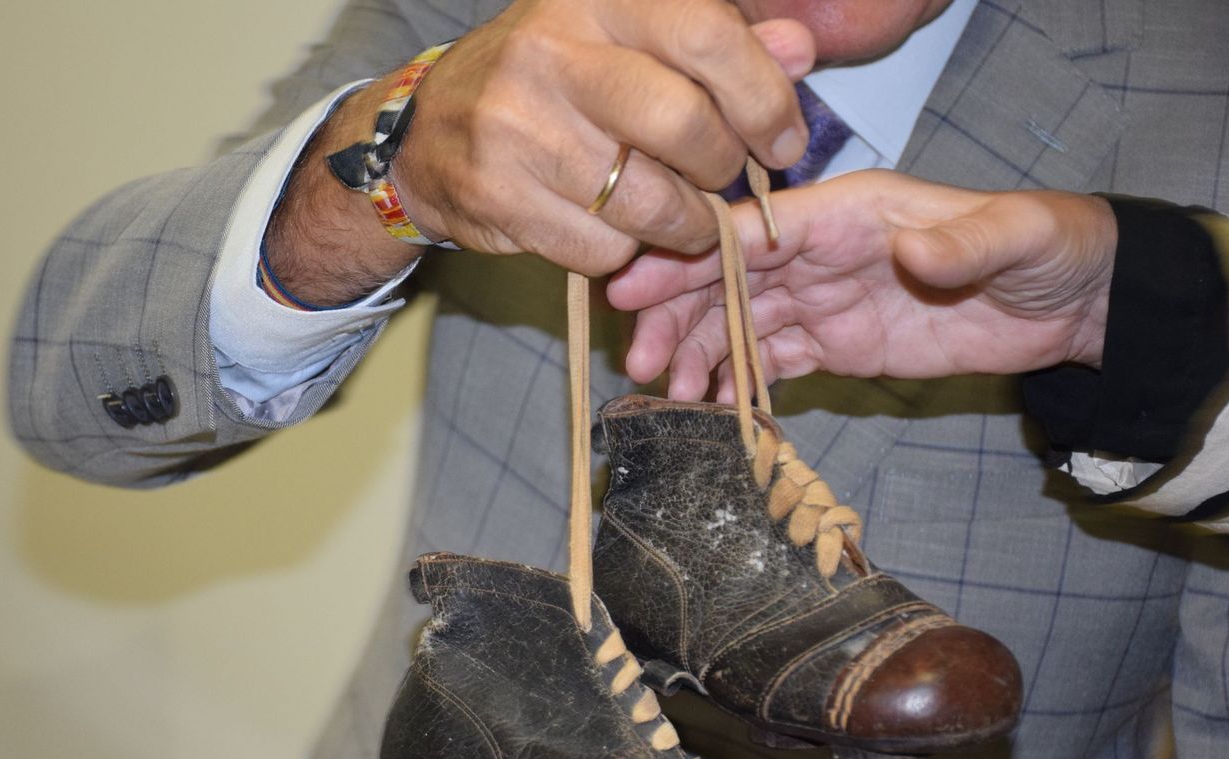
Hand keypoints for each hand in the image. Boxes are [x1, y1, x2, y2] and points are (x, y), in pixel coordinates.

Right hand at [396, 0, 813, 273]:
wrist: (427, 132)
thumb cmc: (549, 80)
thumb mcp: (630, 40)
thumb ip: (719, 44)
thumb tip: (801, 50)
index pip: (708, 37)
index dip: (764, 98)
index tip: (783, 142)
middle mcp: (552, 50)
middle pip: (683, 124)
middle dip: (721, 169)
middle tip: (719, 181)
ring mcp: (517, 125)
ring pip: (645, 201)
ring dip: (682, 225)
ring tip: (680, 218)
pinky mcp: (496, 193)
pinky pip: (598, 248)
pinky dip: (622, 253)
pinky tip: (612, 229)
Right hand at [605, 171, 1117, 400]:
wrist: (1070, 301)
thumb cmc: (1044, 247)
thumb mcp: (1015, 236)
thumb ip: (962, 245)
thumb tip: (917, 255)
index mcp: (846, 212)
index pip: (752, 231)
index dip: (690, 257)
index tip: (636, 287)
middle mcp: (818, 252)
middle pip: (725, 279)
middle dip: (676, 315)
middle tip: (641, 362)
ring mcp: (821, 300)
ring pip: (735, 323)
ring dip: (695, 355)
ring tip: (667, 394)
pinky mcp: (833, 345)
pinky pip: (768, 362)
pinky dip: (734, 382)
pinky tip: (705, 407)